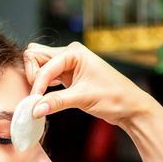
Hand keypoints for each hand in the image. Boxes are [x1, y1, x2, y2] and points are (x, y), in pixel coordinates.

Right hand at [23, 42, 155, 126]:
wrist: (130, 107)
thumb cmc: (114, 97)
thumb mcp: (83, 98)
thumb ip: (56, 102)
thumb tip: (35, 109)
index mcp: (75, 52)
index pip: (43, 62)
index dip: (37, 82)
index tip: (35, 101)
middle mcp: (70, 54)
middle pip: (36, 56)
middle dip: (32, 75)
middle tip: (35, 95)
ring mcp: (69, 65)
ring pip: (40, 65)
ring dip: (36, 80)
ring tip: (38, 99)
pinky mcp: (69, 77)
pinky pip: (48, 76)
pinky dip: (43, 86)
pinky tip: (44, 98)